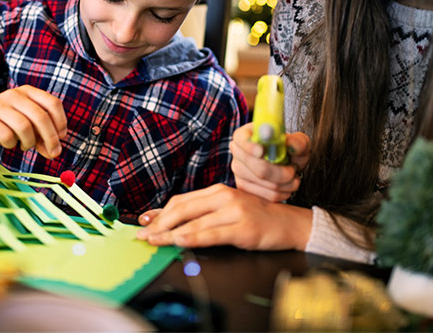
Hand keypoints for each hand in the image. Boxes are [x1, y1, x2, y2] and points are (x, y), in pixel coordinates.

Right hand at [0, 86, 66, 158]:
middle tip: (53, 152)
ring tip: (25, 145)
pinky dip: (12, 144)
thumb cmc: (4, 120)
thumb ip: (42, 134)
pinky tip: (9, 143)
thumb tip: (55, 152)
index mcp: (28, 92)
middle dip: (50, 139)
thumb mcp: (26, 121)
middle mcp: (14, 95)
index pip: (53, 103)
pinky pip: (6, 136)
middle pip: (41, 117)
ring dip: (29, 142)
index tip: (61, 137)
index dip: (61, 122)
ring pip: (24, 127)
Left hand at [136, 184, 312, 249]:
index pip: (181, 201)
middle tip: (143, 235)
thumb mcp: (227, 209)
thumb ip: (201, 213)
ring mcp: (233, 211)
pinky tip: (179, 241)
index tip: (144, 223)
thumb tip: (166, 220)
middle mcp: (223, 197)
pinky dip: (193, 237)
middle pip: (182, 209)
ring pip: (194, 222)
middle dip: (159, 224)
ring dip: (169, 234)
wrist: (289, 223)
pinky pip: (212, 233)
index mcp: (217, 191)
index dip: (160, 213)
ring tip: (154, 241)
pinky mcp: (243, 228)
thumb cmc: (256, 218)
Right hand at [229, 124, 309, 201]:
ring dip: (287, 183)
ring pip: (265, 183)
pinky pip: (267, 195)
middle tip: (293, 168)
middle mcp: (237, 152)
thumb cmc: (288, 150)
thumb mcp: (298, 142)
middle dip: (282, 172)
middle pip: (257, 166)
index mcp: (245, 135)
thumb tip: (292, 145)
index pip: (241, 138)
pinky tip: (286, 185)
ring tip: (292, 175)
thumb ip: (298, 141)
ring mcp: (238, 172)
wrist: (286, 164)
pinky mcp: (244, 189)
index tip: (262, 151)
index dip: (250, 146)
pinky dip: (283, 193)